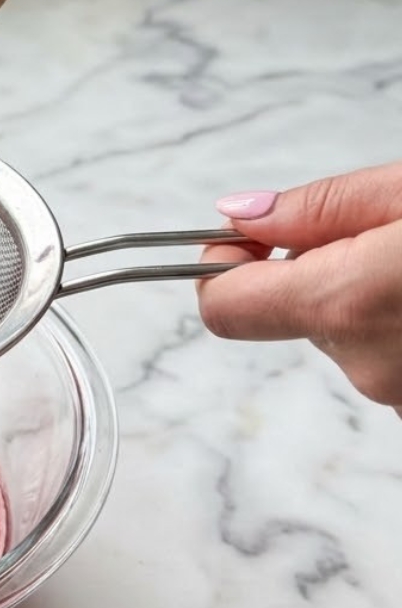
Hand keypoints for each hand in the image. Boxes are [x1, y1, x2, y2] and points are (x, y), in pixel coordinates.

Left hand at [197, 164, 401, 410]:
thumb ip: (320, 208)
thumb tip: (241, 216)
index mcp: (347, 303)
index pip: (222, 306)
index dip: (225, 265)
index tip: (258, 237)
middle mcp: (367, 365)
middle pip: (292, 312)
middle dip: (322, 270)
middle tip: (384, 235)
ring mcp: (401, 399)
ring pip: (344, 334)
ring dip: (367, 298)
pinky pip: (386, 358)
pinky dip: (399, 326)